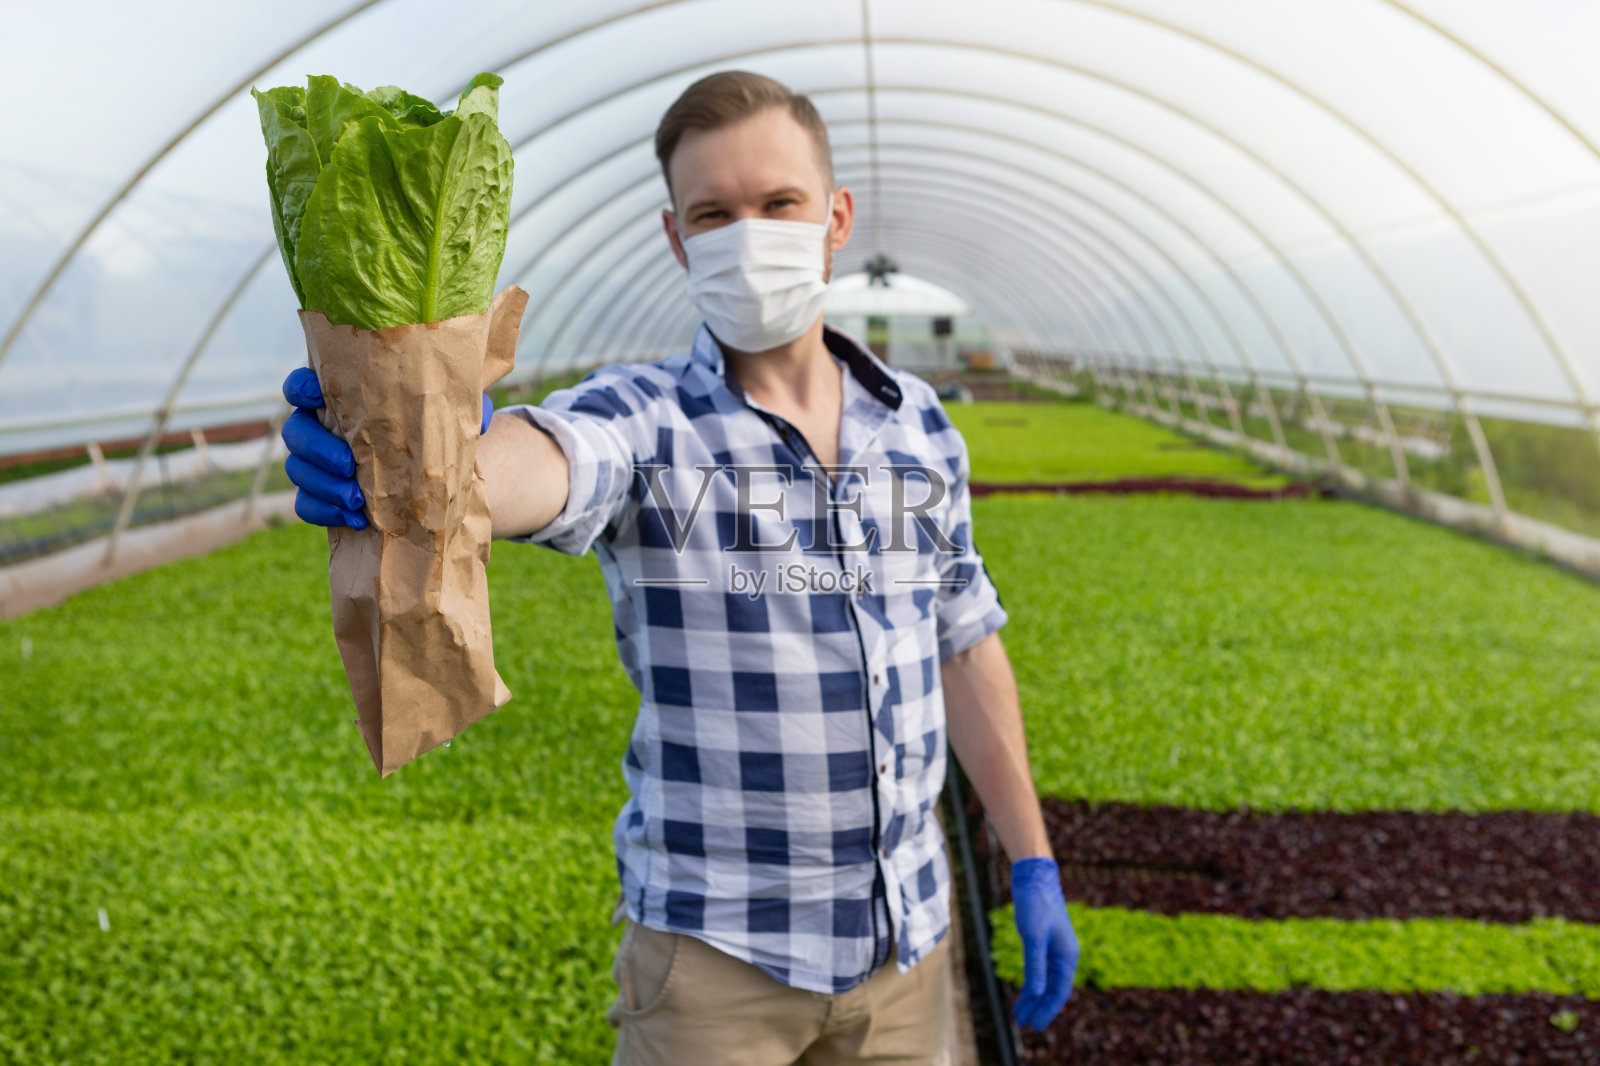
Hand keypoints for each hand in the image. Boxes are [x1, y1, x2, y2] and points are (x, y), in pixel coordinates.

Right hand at [280, 370, 494, 527]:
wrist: (439, 476)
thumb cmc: (438, 432)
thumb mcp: (453, 415)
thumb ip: (462, 408)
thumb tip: (481, 417)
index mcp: (344, 397)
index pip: (304, 384)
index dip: (301, 387)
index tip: (316, 394)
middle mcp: (323, 427)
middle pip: (295, 430)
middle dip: (317, 448)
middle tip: (348, 464)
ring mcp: (318, 464)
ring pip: (297, 470)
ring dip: (323, 485)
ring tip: (356, 500)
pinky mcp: (322, 497)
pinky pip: (306, 505)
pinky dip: (326, 513)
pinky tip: (357, 520)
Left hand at [1011, 856, 1078, 1031]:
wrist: (1034, 878)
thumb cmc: (1036, 904)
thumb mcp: (1033, 935)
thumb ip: (1035, 964)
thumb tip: (1036, 992)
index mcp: (1067, 955)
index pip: (1059, 990)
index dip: (1048, 1009)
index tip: (1036, 1025)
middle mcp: (1063, 955)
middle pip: (1052, 988)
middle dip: (1038, 1006)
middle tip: (1023, 1023)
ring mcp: (1053, 949)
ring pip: (1044, 981)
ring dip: (1032, 997)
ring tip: (1018, 1013)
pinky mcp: (1042, 943)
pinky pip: (1038, 970)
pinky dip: (1030, 982)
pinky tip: (1022, 993)